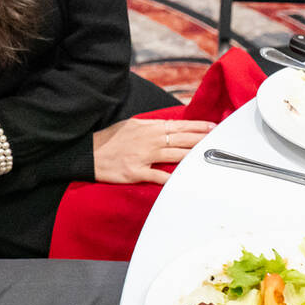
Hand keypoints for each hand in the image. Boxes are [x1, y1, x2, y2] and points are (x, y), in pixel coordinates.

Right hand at [91, 118, 214, 184]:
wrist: (86, 153)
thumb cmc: (108, 140)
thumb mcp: (129, 125)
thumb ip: (149, 127)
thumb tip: (169, 127)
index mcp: (146, 127)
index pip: (177, 125)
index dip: (196, 126)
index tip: (211, 126)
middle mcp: (147, 139)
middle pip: (181, 139)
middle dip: (201, 139)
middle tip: (218, 139)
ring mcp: (142, 156)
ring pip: (175, 155)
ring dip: (194, 156)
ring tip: (209, 156)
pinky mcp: (136, 172)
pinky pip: (158, 176)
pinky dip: (172, 179)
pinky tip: (185, 180)